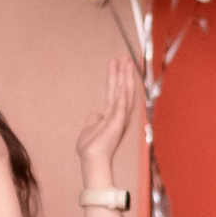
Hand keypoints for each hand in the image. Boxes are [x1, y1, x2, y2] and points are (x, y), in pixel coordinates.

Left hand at [76, 55, 137, 183]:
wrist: (91, 159)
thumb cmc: (91, 147)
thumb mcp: (90, 128)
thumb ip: (94, 118)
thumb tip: (95, 113)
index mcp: (113, 115)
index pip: (117, 92)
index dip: (118, 77)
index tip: (118, 63)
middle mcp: (119, 115)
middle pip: (122, 89)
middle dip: (123, 73)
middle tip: (124, 57)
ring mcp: (119, 119)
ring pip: (123, 93)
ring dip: (125, 78)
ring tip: (125, 62)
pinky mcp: (117, 123)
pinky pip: (122, 105)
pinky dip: (124, 93)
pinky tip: (125, 82)